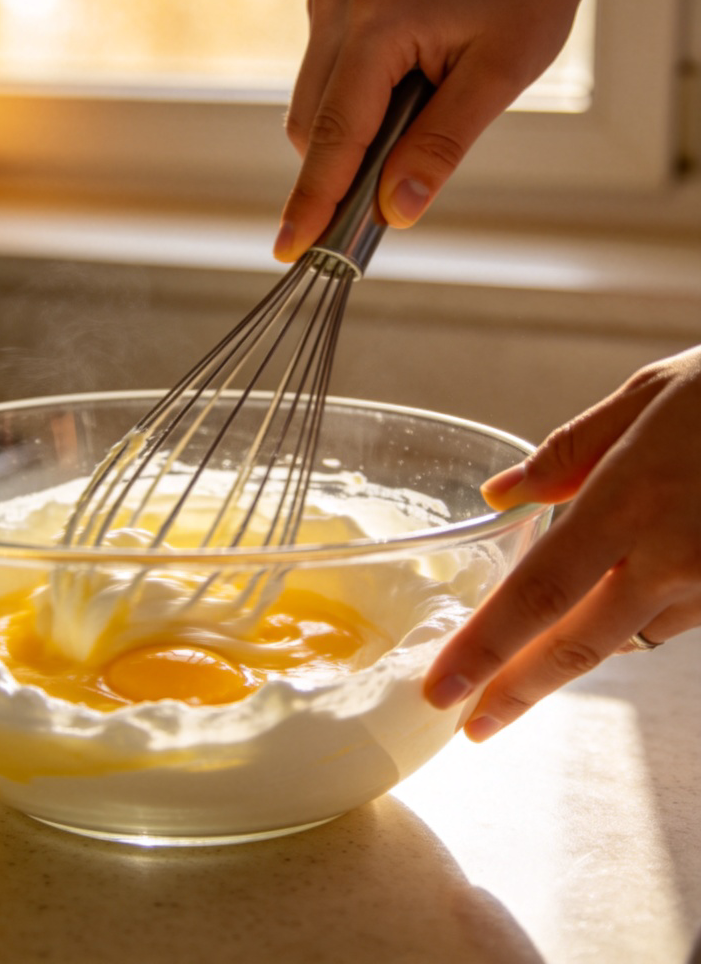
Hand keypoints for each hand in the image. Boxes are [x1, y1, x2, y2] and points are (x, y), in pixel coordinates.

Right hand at [273, 0, 599, 261]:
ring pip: (311, 110)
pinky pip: (322, 84)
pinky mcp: (332, 6)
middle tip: (385, 203)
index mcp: (377, 22)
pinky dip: (349, 114)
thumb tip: (396, 211)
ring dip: (347, 144)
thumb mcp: (501, 75)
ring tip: (412, 124)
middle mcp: (338, 6)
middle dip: (337, 175)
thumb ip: (442, 146)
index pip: (335, 135)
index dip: (313, 200)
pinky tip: (396, 101)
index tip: (292, 249)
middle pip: (312, 128)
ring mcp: (329, 0)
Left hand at [423, 346, 700, 740]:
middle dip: (518, 690)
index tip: (444, 688)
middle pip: (579, 643)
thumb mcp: (648, 395)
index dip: (487, 649)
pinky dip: (627, 624)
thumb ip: (567, 453)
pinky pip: (673, 621)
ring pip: (627, 638)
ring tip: (519, 672)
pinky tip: (599, 614)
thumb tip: (499, 495)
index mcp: (633, 500)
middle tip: (471, 723)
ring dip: (568, 657)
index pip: (539, 593)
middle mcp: (675, 556)